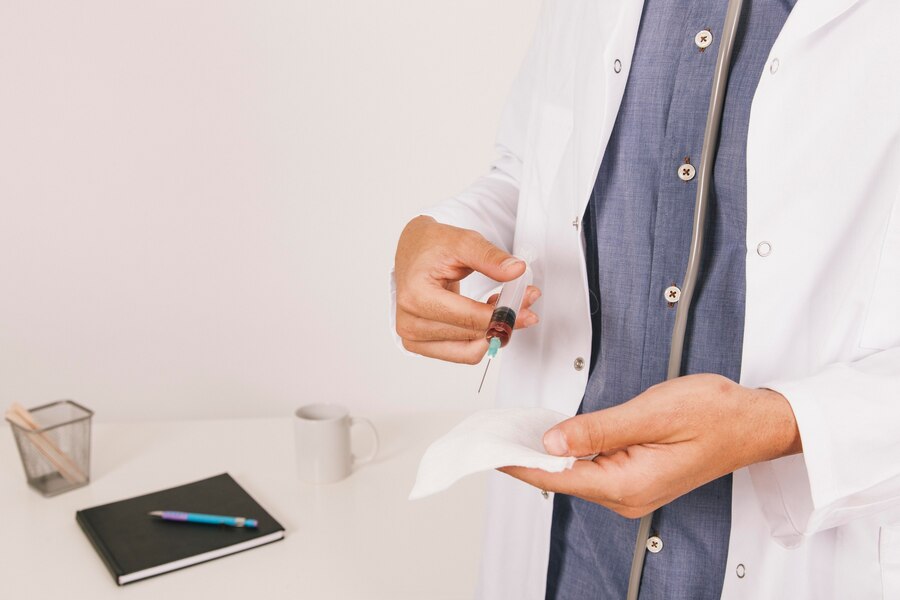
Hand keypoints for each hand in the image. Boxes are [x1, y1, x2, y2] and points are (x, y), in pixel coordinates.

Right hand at [394, 216, 540, 363]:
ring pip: (471, 351)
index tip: (527, 307)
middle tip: (523, 298)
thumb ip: (490, 258)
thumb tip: (516, 271)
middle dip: (504, 320)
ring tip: (501, 304)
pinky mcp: (422, 346)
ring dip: (493, 331)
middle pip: (473, 336)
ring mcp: (414, 338)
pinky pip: (463, 354)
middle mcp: (410, 323)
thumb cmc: (431, 247)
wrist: (413, 252)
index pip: (468, 318)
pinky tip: (486, 315)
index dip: (503, 315)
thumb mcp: (463, 242)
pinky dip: (481, 338)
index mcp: (416, 296)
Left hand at [500, 374, 801, 517]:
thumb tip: (553, 441)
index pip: (557, 477)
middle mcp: (628, 495)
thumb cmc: (715, 415)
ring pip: (575, 474)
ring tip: (514, 433)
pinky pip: (592, 468)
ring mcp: (633, 489)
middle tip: (493, 435)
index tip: (489, 451)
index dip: (518, 463)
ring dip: (546, 455)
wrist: (755, 422)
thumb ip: (598, 429)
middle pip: (561, 479)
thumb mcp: (651, 413)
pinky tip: (553, 438)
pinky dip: (569, 453)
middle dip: (526, 458)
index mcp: (628, 484)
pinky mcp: (637, 477)